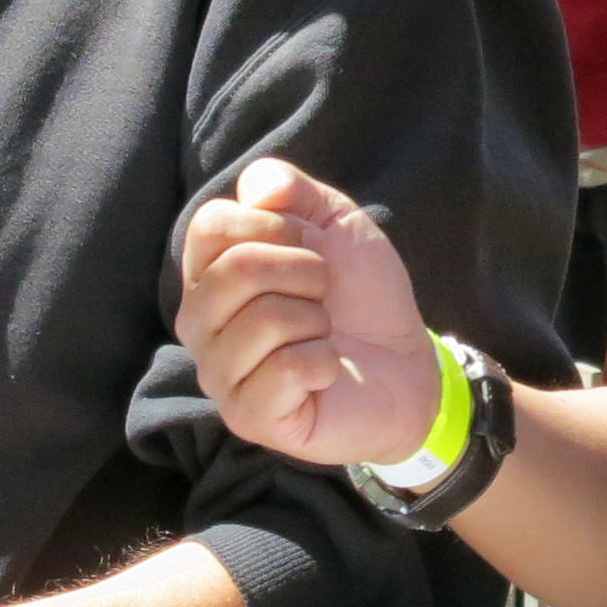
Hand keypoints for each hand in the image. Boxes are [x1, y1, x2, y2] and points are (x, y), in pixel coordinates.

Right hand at [175, 156, 444, 465]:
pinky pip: (284, 370)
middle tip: (324, 296)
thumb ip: (291, 188)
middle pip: (237, 269)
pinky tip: (324, 372)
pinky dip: (322, 363)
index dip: (274, 224)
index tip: (309, 246)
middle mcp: (199, 324)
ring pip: (263, 320)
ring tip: (323, 334)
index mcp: (209, 273)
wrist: (407, 364)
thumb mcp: (335, 222)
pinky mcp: (247, 418)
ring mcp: (219, 375)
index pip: (211, 225)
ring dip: (315, 321)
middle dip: (306, 272)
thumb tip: (254, 189)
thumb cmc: (361, 295)